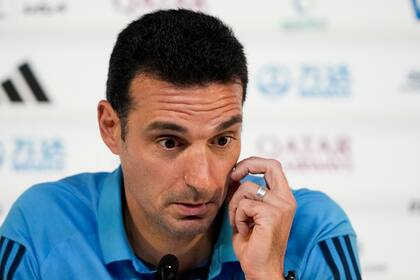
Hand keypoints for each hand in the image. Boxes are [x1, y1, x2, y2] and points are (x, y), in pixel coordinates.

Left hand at [228, 157, 295, 279]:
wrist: (261, 268)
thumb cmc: (254, 243)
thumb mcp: (248, 213)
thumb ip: (245, 194)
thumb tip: (233, 174)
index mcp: (284, 197)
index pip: (273, 166)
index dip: (254, 162)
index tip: (237, 171)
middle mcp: (287, 199)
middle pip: (270, 165)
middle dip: (246, 166)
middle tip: (232, 176)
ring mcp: (281, 206)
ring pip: (246, 188)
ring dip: (235, 205)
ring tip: (240, 222)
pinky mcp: (272, 215)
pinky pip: (243, 205)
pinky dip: (237, 217)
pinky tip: (245, 230)